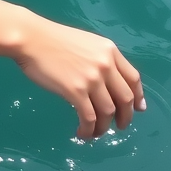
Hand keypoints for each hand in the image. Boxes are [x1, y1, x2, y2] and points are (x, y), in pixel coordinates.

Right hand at [12, 12, 145, 138]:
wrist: (31, 38)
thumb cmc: (52, 39)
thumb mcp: (85, 43)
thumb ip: (100, 59)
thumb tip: (107, 81)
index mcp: (109, 51)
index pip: (133, 78)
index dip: (138, 96)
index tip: (138, 109)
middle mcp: (105, 65)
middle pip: (126, 98)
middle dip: (125, 117)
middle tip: (120, 126)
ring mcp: (91, 78)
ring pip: (108, 111)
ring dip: (104, 127)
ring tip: (95, 132)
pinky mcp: (75, 91)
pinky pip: (89, 117)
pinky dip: (89, 129)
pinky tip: (82, 132)